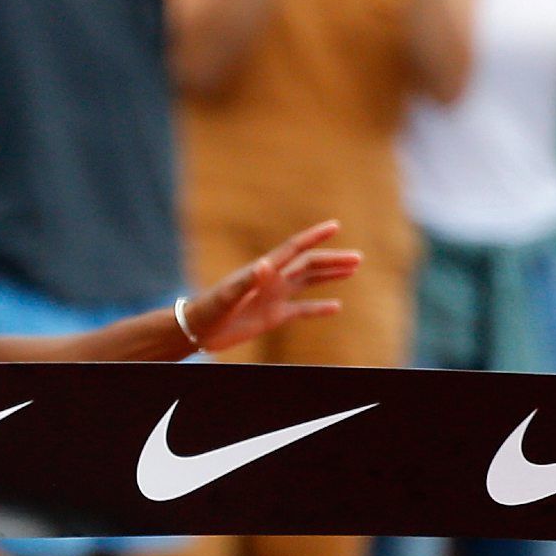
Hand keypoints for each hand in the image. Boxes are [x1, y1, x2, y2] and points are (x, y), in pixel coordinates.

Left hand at [181, 220, 361, 350]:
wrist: (197, 329)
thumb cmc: (209, 309)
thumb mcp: (228, 295)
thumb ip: (247, 281)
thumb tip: (265, 266)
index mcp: (265, 270)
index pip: (295, 249)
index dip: (314, 236)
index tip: (335, 226)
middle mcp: (273, 280)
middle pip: (309, 265)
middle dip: (333, 260)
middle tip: (358, 258)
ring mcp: (274, 297)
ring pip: (309, 282)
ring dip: (330, 276)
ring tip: (353, 269)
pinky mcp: (273, 316)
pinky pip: (302, 311)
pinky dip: (319, 308)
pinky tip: (336, 306)